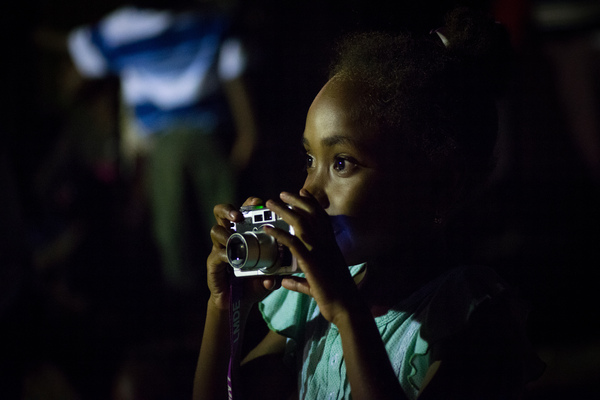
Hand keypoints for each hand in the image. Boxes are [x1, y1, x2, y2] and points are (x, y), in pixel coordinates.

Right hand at [206, 197, 281, 310]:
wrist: (239, 303)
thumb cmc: (255, 283)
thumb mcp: (270, 276)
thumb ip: (274, 275)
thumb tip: (273, 280)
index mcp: (244, 233)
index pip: (244, 211)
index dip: (249, 204)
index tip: (258, 202)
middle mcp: (230, 236)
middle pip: (221, 213)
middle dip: (228, 210)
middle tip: (238, 216)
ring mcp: (219, 248)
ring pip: (215, 231)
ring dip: (225, 234)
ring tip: (233, 239)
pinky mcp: (213, 263)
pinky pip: (217, 253)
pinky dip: (225, 255)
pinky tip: (232, 260)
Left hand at [264, 190, 360, 323]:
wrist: (346, 308)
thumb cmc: (336, 298)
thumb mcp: (315, 287)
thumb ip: (299, 282)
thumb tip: (285, 281)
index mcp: (331, 246)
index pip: (322, 217)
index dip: (311, 203)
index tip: (302, 191)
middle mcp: (327, 245)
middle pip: (311, 215)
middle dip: (295, 201)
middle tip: (281, 193)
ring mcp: (320, 252)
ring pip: (301, 224)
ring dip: (285, 210)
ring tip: (271, 203)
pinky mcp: (311, 263)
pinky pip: (293, 243)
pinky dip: (279, 233)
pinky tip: (267, 228)